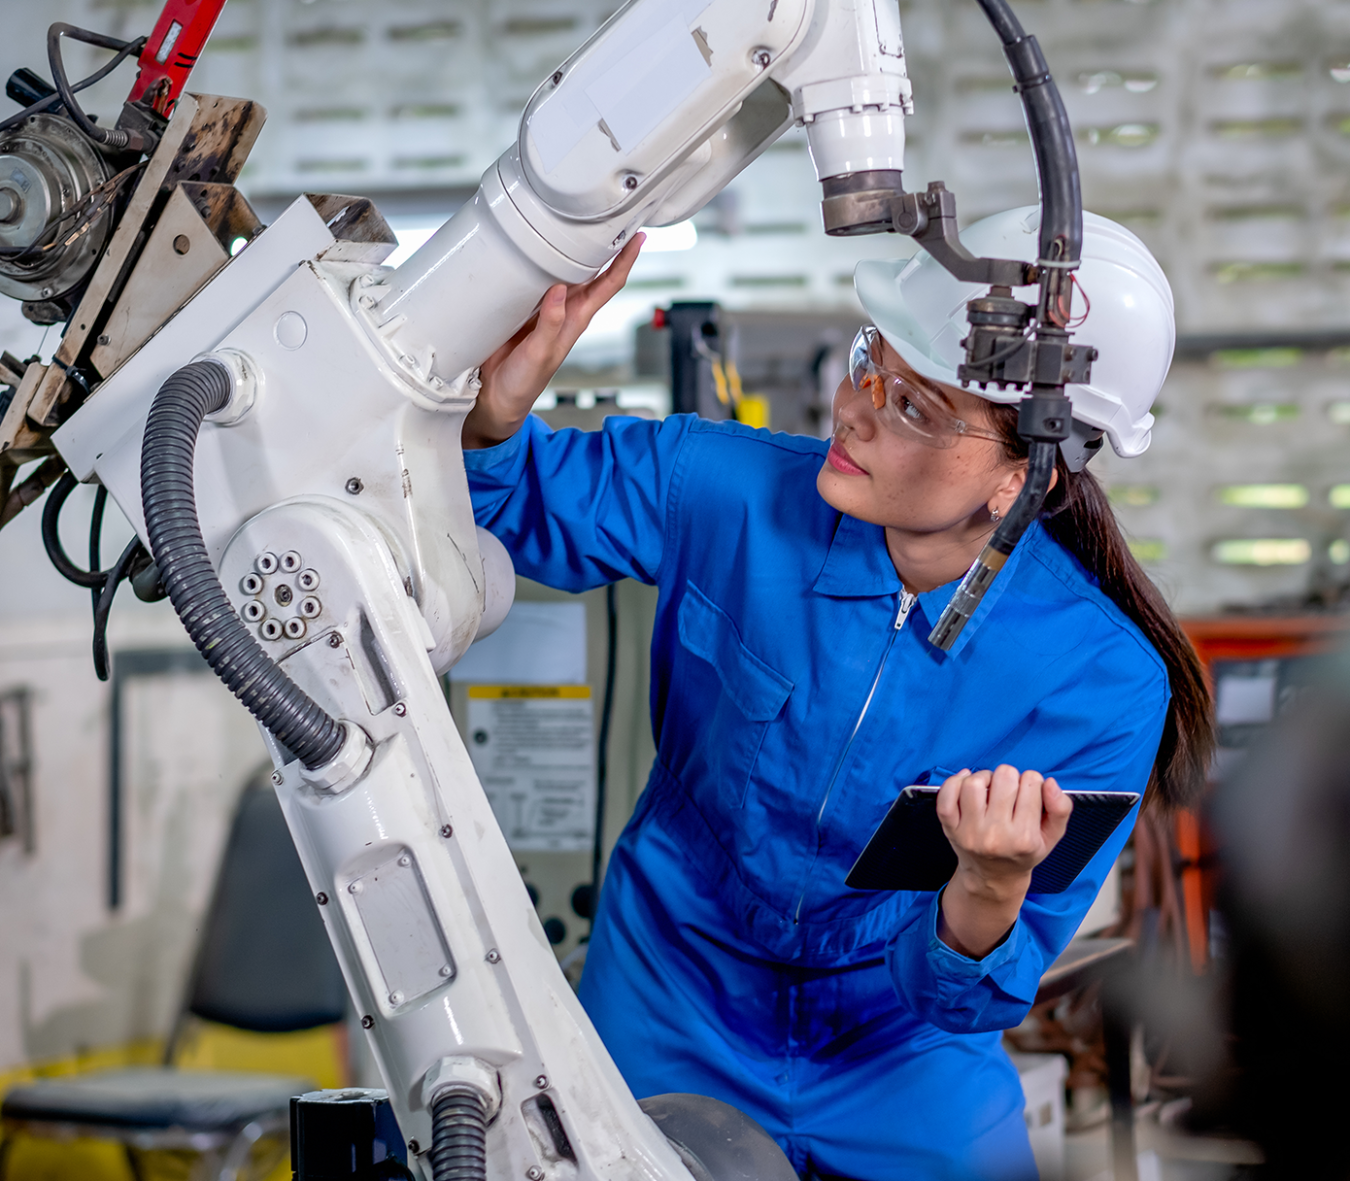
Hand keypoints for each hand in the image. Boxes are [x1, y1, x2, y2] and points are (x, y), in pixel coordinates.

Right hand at [462, 234, 644, 448]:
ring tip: (580, 220)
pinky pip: (533, 275)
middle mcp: (564, 309)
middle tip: (614, 215)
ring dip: (573, 247)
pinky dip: (537, 257)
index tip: (638, 238)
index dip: (625, 261)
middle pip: (592, 270)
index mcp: (576, 319)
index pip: (609, 285)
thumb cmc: (524, 383)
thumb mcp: (541, 354)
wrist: (497, 396)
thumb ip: (550, 324)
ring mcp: (543, 306)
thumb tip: (559, 291)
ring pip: (564, 269)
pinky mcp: (521, 305)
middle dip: (605, 244)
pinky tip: (534, 242)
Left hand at [934, 765, 1072, 957]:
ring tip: (990, 789)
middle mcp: (995, 835)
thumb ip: (1060, 808)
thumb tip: (1049, 782)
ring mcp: (969, 831)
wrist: (992, 878)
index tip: (1029, 795)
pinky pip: (946, 794)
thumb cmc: (1023, 853)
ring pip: (974, 782)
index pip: (1031, 782)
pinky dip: (955, 782)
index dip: (1033, 783)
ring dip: (985, 778)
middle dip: (1010, 778)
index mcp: (1023, 838)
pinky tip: (967, 784)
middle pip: (1004, 777)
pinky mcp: (950, 828)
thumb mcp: (1051, 837)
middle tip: (1010, 793)